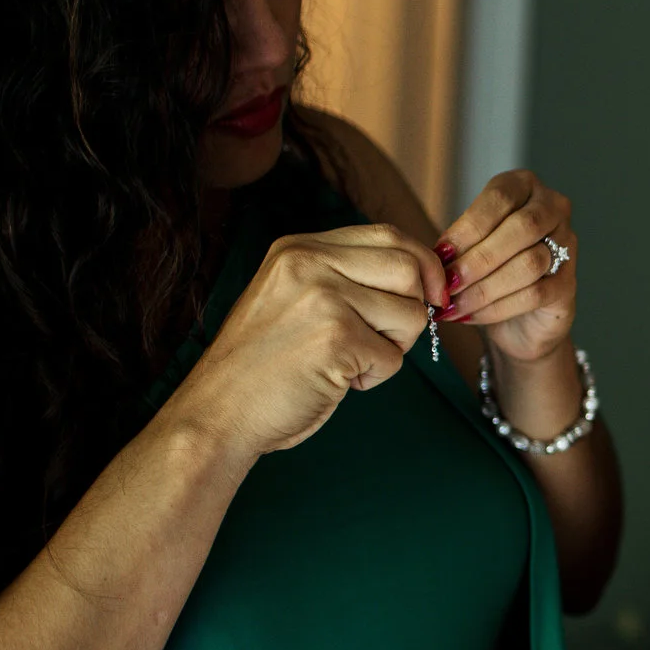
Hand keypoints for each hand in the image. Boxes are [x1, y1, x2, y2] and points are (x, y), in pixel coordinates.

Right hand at [169, 224, 446, 458]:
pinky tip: (336, 381)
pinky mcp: (336, 337)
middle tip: (385, 338)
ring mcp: (323, 297)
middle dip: (414, 309)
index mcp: (299, 247)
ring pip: (411, 314)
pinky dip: (373, 377)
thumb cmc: (264, 366)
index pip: (389, 235)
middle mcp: (310, 262)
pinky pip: (393, 358)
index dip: (424, 265)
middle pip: (410, 269)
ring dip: (393, 347)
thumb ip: (345, 276)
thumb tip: (424, 276)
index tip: (432, 294)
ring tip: (349, 361)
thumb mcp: (294, 297)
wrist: (217, 413)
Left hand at [436, 170, 574, 364]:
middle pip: (522, 228)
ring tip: (454, 304)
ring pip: (530, 263)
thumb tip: (437, 256)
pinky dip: (497, 308)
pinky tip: (471, 315)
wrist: (517, 318)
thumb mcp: (468, 246)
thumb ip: (458, 244)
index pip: (500, 199)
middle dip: (479, 259)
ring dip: (485, 287)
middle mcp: (553, 209)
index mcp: (524, 186)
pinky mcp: (569, 285)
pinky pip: (535, 294)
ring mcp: (568, 246)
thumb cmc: (488, 269)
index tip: (440, 253)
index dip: (469, 227)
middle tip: (448, 283)